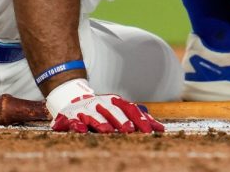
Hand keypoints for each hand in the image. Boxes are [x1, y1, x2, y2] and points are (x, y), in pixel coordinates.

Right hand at [47, 79, 163, 133]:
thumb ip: (138, 118)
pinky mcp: (70, 116)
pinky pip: (73, 120)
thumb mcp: (120, 110)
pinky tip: (81, 130)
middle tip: (129, 130)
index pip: (130, 109)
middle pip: (113, 112)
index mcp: (115, 103)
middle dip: (121, 120)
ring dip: (101, 123)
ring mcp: (86, 109)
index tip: (149, 131)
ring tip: (107, 130)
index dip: (140, 119)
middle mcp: (102, 104)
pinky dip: (77, 124)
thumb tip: (160, 127)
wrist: (71, 98)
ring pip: (94, 116)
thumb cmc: (101, 109)